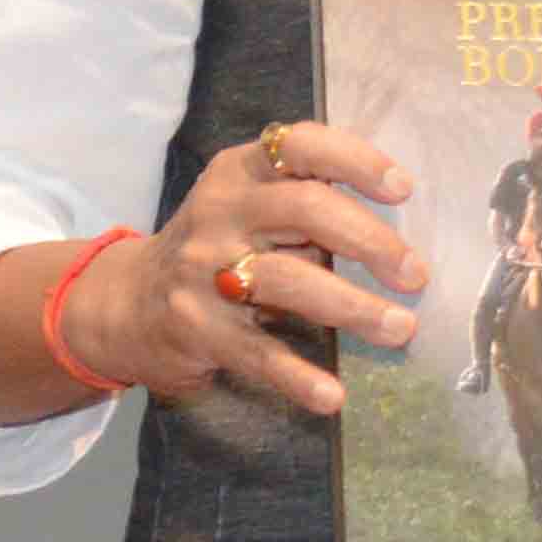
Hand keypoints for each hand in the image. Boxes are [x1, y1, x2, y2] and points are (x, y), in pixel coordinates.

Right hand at [57, 126, 425, 421]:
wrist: (127, 304)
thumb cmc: (215, 249)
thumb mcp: (247, 205)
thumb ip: (306, 203)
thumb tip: (396, 240)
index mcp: (240, 172)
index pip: (302, 146)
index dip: (357, 161)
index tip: (403, 191)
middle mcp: (219, 211)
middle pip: (306, 209)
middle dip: (371, 241)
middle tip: (415, 276)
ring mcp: (202, 269)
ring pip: (286, 280)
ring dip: (351, 306)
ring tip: (399, 330)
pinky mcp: (195, 327)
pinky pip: (255, 352)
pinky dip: (297, 375)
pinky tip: (332, 395)